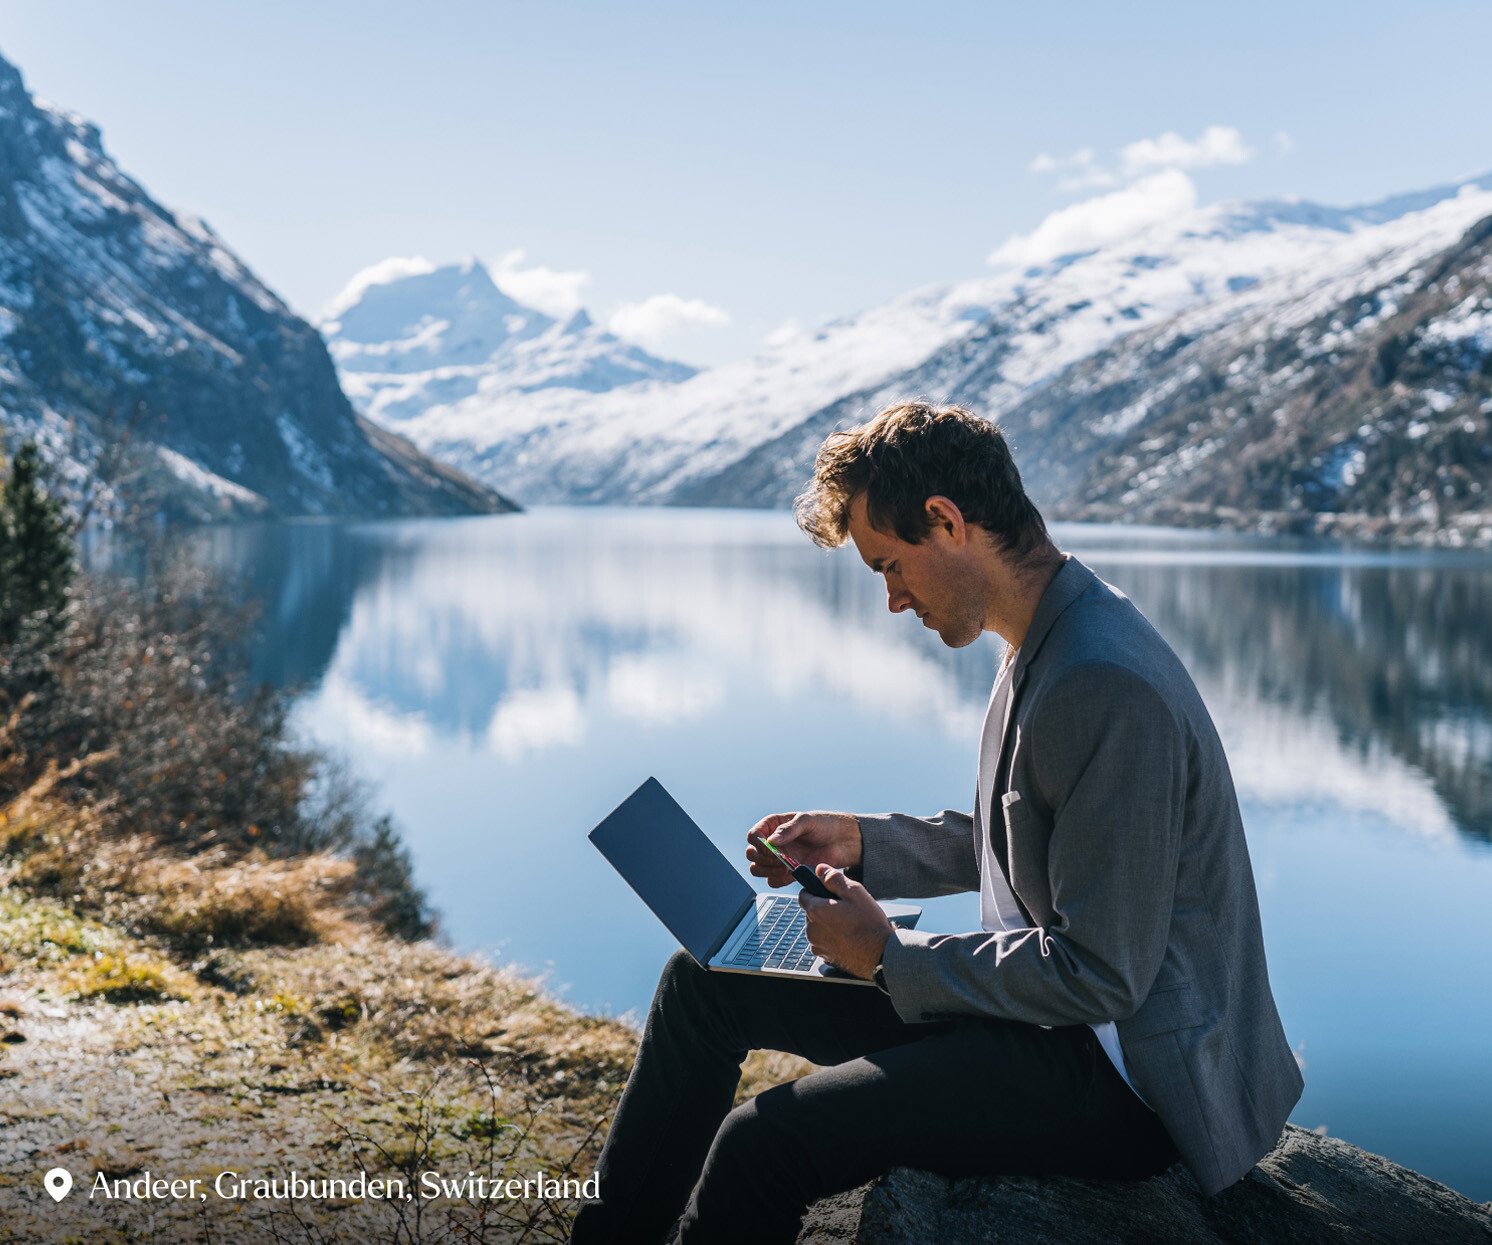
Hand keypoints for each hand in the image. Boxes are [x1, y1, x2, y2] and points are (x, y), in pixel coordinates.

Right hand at [745, 810, 861, 888]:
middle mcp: (774, 843)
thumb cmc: (826, 825)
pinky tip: (791, 873)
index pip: (754, 835)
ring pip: (758, 869)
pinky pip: (773, 881)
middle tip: (778, 857)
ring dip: (767, 870)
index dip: (757, 842)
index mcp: (774, 826)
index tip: (770, 846)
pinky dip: (778, 880)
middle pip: (752, 854)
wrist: (843, 842)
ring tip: (785, 866)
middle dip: (762, 858)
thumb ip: (788, 830)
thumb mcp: (807, 821)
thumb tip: (770, 840)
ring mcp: (780, 858)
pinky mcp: (788, 873)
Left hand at [799, 864, 891, 980]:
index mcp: (816, 911)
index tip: (829, 892)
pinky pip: (824, 941)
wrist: (880, 955)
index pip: (804, 894)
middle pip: (812, 912)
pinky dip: (832, 938)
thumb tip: (820, 869)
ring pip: (818, 927)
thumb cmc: (869, 924)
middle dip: (824, 908)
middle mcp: (812, 929)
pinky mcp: (825, 956)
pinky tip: (849, 937)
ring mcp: (818, 945)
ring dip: (828, 924)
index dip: (816, 890)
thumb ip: (834, 879)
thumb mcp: (855, 892)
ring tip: (850, 924)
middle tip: (846, 909)